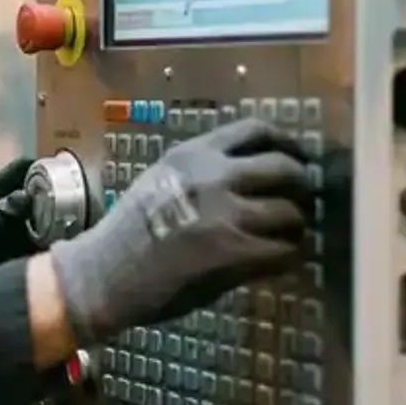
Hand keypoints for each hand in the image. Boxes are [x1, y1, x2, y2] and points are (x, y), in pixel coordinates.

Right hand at [47, 121, 311, 341]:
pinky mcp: (235, 255)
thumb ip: (202, 171)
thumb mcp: (161, 180)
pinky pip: (285, 250)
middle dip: (302, 185)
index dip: (287, 143)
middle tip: (301, 201)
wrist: (103, 275)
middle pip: (285, 167)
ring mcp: (226, 216)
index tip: (296, 158)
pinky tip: (277, 260)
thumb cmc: (128, 232)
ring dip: (296, 226)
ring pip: (292, 212)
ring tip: (287, 236)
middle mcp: (214, 176)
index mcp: (193, 154)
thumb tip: (252, 173)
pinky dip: (289, 255)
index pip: (257, 129)